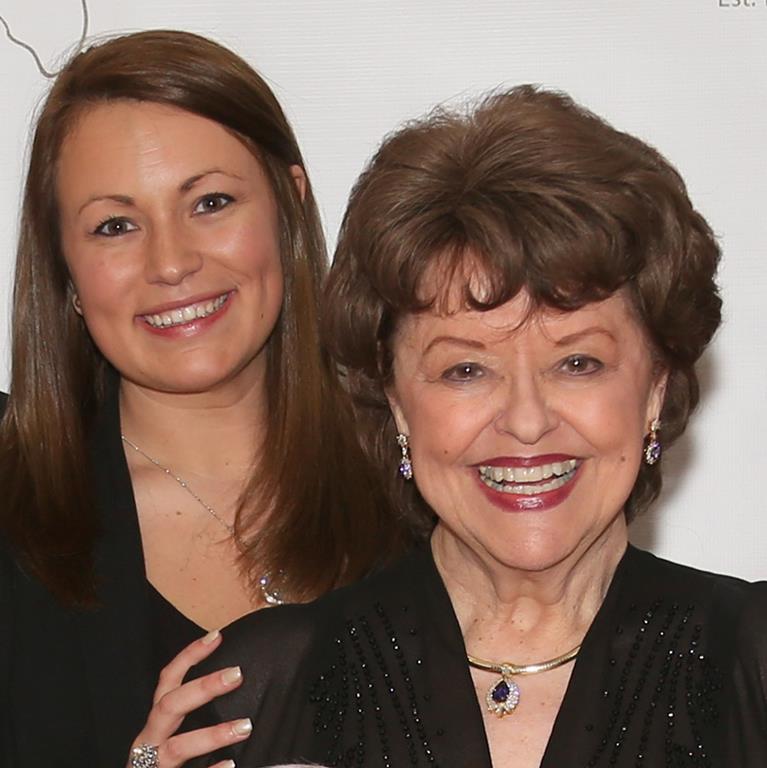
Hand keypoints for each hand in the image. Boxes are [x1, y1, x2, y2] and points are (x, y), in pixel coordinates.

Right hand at [127, 629, 251, 767]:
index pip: (168, 680)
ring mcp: (153, 766)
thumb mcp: (171, 735)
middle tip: (237, 674)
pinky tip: (230, 764)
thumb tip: (233, 682)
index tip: (217, 636)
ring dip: (212, 735)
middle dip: (202, 688)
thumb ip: (192, 713)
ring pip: (177, 748)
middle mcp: (149, 740)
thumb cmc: (163, 765)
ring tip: (245, 726)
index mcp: (156, 722)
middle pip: (169, 706)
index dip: (189, 656)